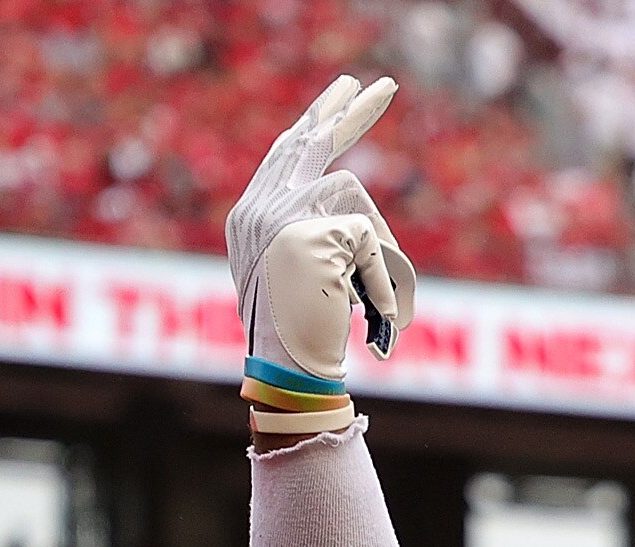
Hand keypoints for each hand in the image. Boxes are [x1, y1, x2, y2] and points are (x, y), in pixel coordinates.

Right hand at [226, 75, 418, 391]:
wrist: (287, 372)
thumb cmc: (299, 340)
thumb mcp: (300, 279)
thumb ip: (313, 237)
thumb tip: (352, 210)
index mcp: (250, 218)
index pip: (285, 155)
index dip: (314, 127)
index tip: (337, 102)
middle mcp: (257, 210)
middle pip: (307, 141)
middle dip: (349, 111)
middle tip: (384, 86)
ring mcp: (279, 217)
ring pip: (350, 191)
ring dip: (377, 242)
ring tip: (376, 299)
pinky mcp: (308, 233)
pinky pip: (369, 237)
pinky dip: (382, 277)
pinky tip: (374, 313)